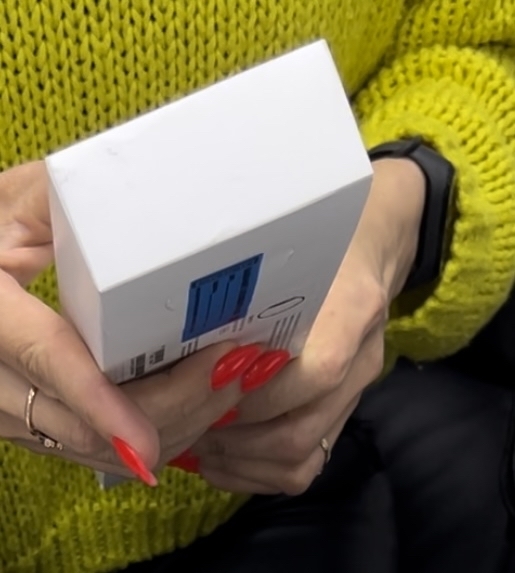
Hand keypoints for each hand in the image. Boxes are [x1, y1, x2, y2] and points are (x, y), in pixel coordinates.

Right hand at [0, 161, 289, 484]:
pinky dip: (152, 432)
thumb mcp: (16, 204)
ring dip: (171, 424)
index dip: (99, 403)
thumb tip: (148, 205)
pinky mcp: (33, 420)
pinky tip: (195, 401)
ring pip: (94, 447)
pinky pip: (95, 448)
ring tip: (229, 382)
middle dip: (172, 406)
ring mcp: (11, 408)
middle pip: (85, 423)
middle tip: (235, 366)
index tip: (145, 437)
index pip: (47, 359)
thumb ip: (66, 203)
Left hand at [191, 159, 425, 494]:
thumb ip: (248, 282)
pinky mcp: (346, 404)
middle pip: (302, 430)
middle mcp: (364, 356)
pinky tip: (223, 455)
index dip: (254, 394)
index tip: (202, 390)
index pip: (314, 373)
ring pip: (306, 457)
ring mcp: (358, 387)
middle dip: (234, 438)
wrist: (373, 245)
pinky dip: (261, 471)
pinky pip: (310, 461)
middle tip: (184, 426)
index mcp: (353, 310)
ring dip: (243, 461)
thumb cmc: (321, 239)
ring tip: (197, 444)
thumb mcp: (287, 245)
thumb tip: (173, 321)